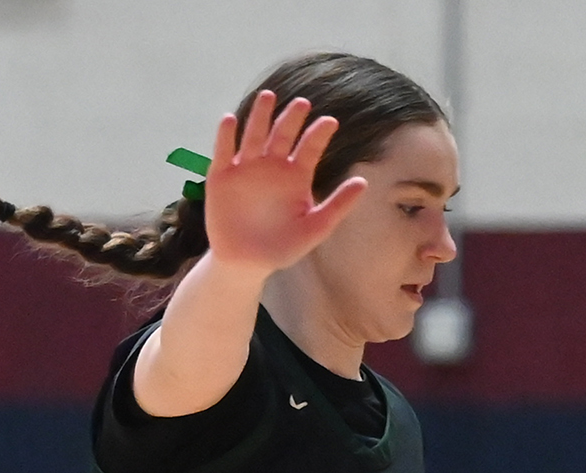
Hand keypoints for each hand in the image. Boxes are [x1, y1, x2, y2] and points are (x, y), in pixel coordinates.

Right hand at [201, 91, 366, 275]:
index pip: (309, 148)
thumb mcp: (315, 229)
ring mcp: (246, 168)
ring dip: (259, 116)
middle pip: (283, 134)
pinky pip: (223, 151)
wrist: (246, 263)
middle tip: (302, 103)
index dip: (319, 134)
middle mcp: (272, 166)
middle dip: (292, 118)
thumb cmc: (282, 246)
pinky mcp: (221, 176)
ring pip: (254, 135)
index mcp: (296, 175)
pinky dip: (226, 136)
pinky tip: (230, 119)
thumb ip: (338, 206)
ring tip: (268, 96)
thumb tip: (363, 182)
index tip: (330, 122)